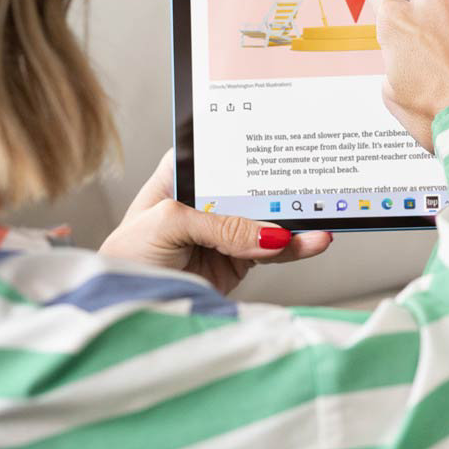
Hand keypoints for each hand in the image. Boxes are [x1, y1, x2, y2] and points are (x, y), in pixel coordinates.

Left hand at [99, 150, 332, 295]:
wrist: (126, 309)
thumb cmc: (127, 257)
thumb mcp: (167, 226)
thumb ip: (219, 225)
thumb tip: (271, 233)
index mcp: (181, 175)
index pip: (221, 153)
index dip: (250, 145)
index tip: (284, 139)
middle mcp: (206, 200)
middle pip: (251, 186)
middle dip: (281, 185)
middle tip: (314, 185)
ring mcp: (224, 231)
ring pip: (266, 220)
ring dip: (295, 221)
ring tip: (322, 223)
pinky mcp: (238, 260)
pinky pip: (272, 251)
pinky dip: (294, 249)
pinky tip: (312, 243)